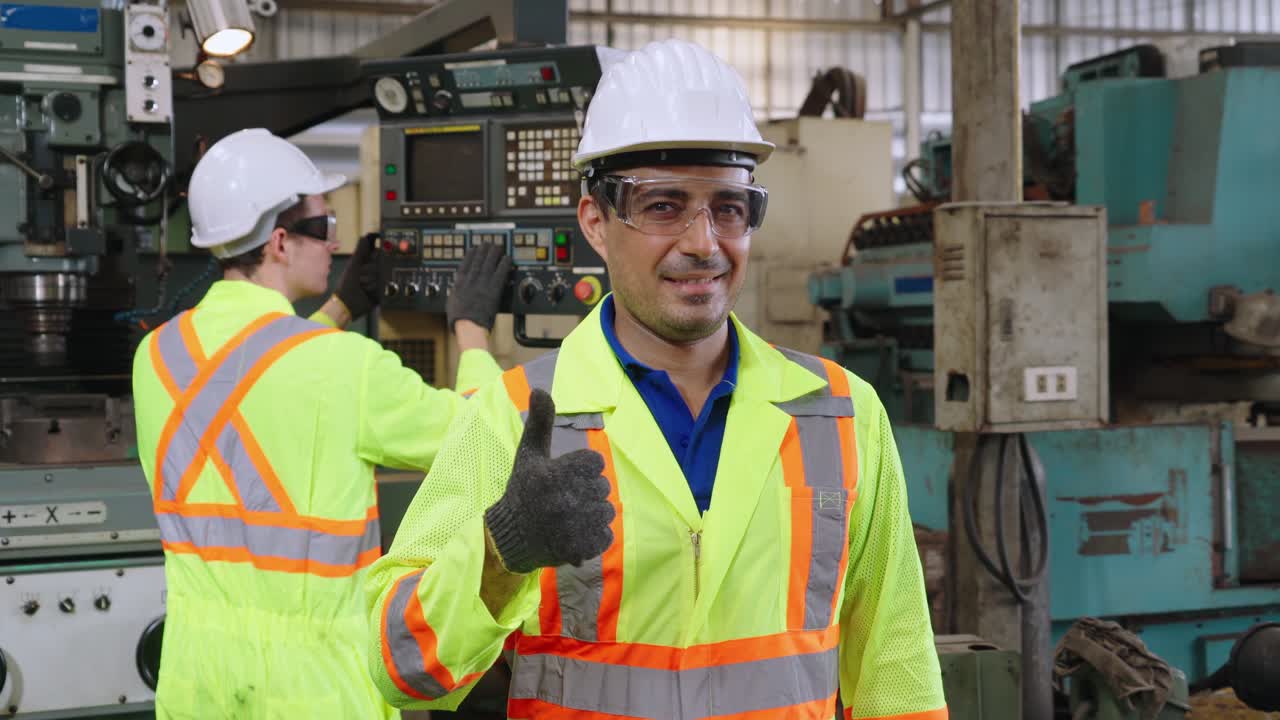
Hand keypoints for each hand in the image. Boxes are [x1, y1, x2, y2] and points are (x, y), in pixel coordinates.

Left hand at [335, 233, 380, 320]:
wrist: (348, 303)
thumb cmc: (347, 283)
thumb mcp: (353, 265)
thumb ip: (360, 251)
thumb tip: (365, 236)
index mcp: (367, 261)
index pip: (379, 252)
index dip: (377, 254)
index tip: (374, 256)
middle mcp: (375, 270)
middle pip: (383, 264)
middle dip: (372, 270)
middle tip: (362, 276)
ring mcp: (379, 280)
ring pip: (384, 275)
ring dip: (373, 281)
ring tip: (364, 286)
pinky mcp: (383, 290)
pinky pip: (386, 286)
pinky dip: (377, 289)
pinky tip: (369, 292)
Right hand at [446, 243, 511, 331]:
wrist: (469, 326)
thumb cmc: (459, 320)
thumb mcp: (452, 303)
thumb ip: (456, 294)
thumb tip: (455, 291)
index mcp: (460, 284)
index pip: (465, 265)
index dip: (470, 255)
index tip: (473, 249)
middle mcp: (471, 281)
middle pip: (478, 261)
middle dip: (483, 251)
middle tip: (488, 244)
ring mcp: (482, 284)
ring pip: (489, 264)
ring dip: (494, 254)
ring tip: (498, 246)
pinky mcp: (493, 290)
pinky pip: (500, 274)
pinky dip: (504, 265)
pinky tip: (507, 259)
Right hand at [483, 390, 614, 573]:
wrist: (510, 537)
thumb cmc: (524, 489)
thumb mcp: (529, 453)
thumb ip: (540, 421)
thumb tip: (539, 388)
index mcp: (554, 473)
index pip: (596, 463)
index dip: (583, 469)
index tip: (564, 477)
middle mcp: (563, 500)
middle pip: (603, 487)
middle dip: (587, 492)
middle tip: (564, 499)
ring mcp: (572, 527)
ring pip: (607, 512)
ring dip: (593, 514)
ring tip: (569, 517)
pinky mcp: (579, 549)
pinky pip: (606, 536)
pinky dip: (595, 536)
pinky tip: (575, 533)